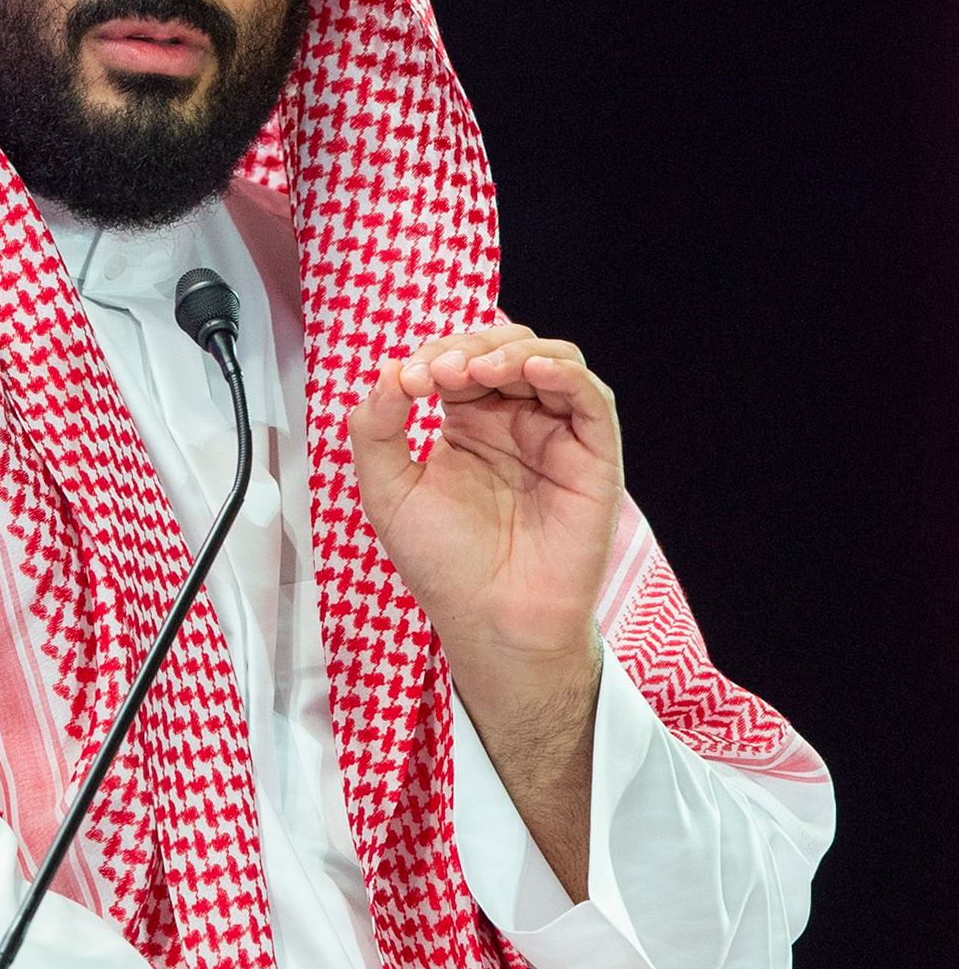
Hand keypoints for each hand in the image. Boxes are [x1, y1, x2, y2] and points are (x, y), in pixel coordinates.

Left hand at [348, 325, 622, 671]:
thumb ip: (375, 429)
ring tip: (474, 370)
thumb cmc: (443, 564)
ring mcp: (556, 435)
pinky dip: (563, 372)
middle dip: (467, 347)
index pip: (457, 359)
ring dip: (510, 351)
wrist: (490, 622)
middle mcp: (514, 420)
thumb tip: (386, 370)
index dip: (432, 355)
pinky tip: (530, 371)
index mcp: (468, 422)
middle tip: (437, 373)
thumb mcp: (388, 491)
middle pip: (503, 347)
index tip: (407, 383)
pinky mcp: (593, 455)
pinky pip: (591, 397)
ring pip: (551, 359)